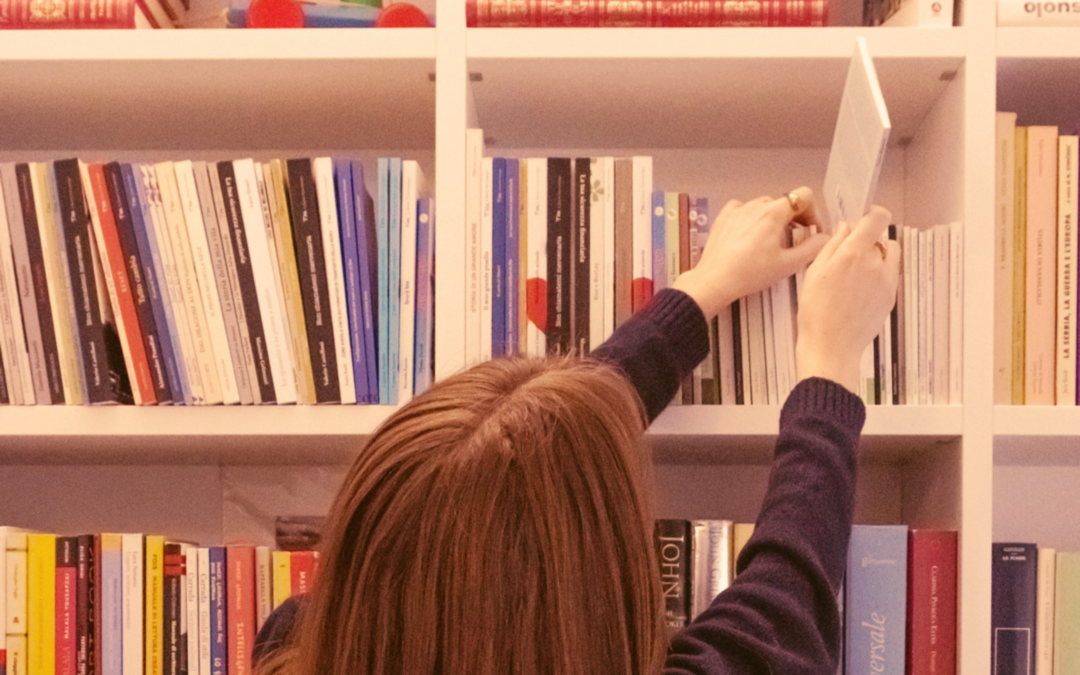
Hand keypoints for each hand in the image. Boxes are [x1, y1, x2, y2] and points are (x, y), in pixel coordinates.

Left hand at [672, 186, 829, 318]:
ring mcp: (737, 209)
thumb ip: (812, 248)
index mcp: (774, 212)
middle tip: (794, 238)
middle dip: (794, 217)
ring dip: (773, 218)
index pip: (803, 195)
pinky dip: (751, 217)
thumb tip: (825, 237)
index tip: (810, 229)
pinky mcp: (723, 216)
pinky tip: (750, 233)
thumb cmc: (751, 273)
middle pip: (784, 202)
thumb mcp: (787, 264)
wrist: (715, 280)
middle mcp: (756, 205)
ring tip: (771, 239)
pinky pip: (743, 209)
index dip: (812, 211)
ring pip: (763, 205)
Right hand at [795, 206, 900, 393]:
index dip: (873, 214)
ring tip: (856, 273)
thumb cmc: (816, 312)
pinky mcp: (891, 296)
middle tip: (847, 255)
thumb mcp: (813, 273)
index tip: (864, 218)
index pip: (877, 219)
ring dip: (877, 256)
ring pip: (888, 255)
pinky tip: (858, 290)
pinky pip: (889, 274)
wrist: (831, 346)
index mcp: (853, 254)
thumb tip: (844, 228)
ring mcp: (886, 281)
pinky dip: (879, 274)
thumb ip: (831, 246)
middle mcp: (875, 264)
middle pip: (880, 238)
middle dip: (866, 241)